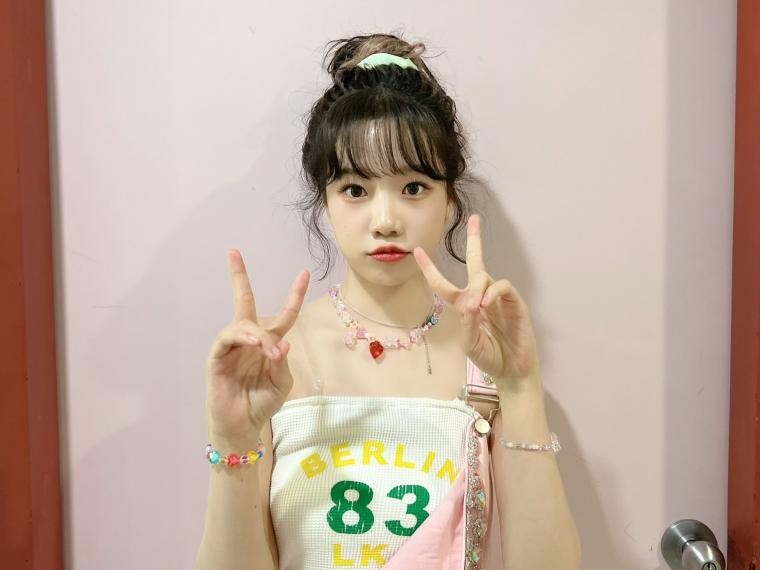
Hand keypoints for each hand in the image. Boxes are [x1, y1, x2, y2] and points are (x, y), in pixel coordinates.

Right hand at [205, 249, 309, 441]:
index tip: (305, 273)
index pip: (284, 314)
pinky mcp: (217, 356)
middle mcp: (249, 339)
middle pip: (244, 301)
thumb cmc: (262, 403)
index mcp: (268, 343)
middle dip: (238, 277)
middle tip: (233, 253)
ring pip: (243, 324)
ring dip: (259, 335)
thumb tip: (282, 341)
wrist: (242, 425)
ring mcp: (231, 346)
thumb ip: (283, 362)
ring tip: (270, 352)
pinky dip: (244, 338)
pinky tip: (255, 344)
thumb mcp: (282, 383)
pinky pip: (228, 338)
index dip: (294, 295)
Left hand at [412, 214, 539, 390]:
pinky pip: (503, 287)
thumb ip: (467, 322)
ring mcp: (498, 299)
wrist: (512, 371)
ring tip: (477, 307)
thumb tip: (470, 302)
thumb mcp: (469, 343)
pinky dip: (493, 292)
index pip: (443, 284)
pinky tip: (487, 303)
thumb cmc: (489, 357)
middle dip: (475, 241)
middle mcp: (479, 297)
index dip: (430, 269)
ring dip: (477, 287)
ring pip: (485, 277)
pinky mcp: (514, 303)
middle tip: (474, 219)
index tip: (418, 251)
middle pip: (475, 263)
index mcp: (463, 306)